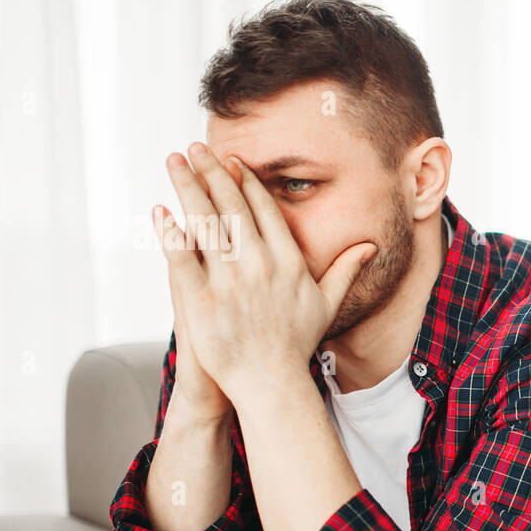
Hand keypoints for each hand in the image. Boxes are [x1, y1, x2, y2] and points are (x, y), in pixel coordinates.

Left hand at [154, 143, 376, 405]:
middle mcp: (259, 265)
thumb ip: (345, 270)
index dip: (245, 182)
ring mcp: (229, 282)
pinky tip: (159, 211)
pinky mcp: (202, 301)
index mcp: (287, 261)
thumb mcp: (326, 304)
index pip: (263, 210)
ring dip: (187, 188)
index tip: (231, 161)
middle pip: (231, 207)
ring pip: (204, 223)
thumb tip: (371, 247)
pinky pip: (182, 258)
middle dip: (211, 172)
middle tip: (195, 147)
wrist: (271, 383)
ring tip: (174, 163)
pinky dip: (169, 233)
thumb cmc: (297, 345)